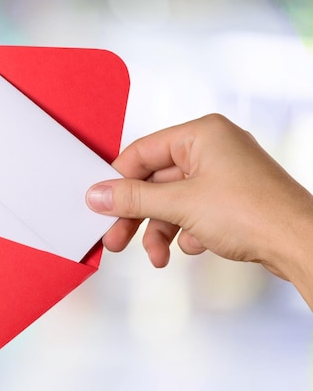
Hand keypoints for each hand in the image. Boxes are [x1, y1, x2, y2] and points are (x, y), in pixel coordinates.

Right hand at [86, 114, 312, 307]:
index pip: (142, 152)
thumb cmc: (255, 213)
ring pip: (173, 201)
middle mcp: (213, 149)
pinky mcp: (231, 199)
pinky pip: (193, 212)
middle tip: (115, 238)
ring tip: (157, 256)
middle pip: (156, 181)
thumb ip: (133, 199)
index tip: (100, 203)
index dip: (119, 180)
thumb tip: (98, 195)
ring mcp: (224, 175)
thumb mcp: (180, 205)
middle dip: (136, 215)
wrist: (301, 244)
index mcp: (201, 134)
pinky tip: (194, 246)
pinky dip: (186, 232)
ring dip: (160, 231)